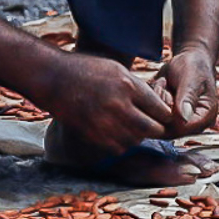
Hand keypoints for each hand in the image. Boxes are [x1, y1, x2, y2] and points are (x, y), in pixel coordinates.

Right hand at [36, 52, 175, 154]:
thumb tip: (158, 103)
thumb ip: (138, 87)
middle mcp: (119, 106)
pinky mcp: (93, 135)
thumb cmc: (86, 70)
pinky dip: (122, 143)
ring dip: (137, 136)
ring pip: (136, 140)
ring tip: (130, 126)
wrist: (53, 79)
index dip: (164, 114)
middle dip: (155, 128)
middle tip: (149, 124)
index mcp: (128, 86)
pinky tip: (116, 132)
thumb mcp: (117, 69)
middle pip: (153, 129)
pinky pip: (119, 148)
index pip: (162, 111)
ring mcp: (105, 123)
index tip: (160, 114)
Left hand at [155, 46, 218, 137]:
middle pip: (165, 128)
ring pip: (155, 121)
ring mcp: (179, 123)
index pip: (181, 129)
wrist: (188, 59)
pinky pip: (150, 116)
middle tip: (164, 83)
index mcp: (206, 117)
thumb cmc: (194, 66)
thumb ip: (187, 97)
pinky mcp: (167, 118)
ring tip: (164, 83)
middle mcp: (193, 125)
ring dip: (155, 100)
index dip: (168, 112)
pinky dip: (150, 100)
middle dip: (160, 104)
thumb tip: (184, 118)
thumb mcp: (192, 78)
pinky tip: (160, 87)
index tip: (168, 88)